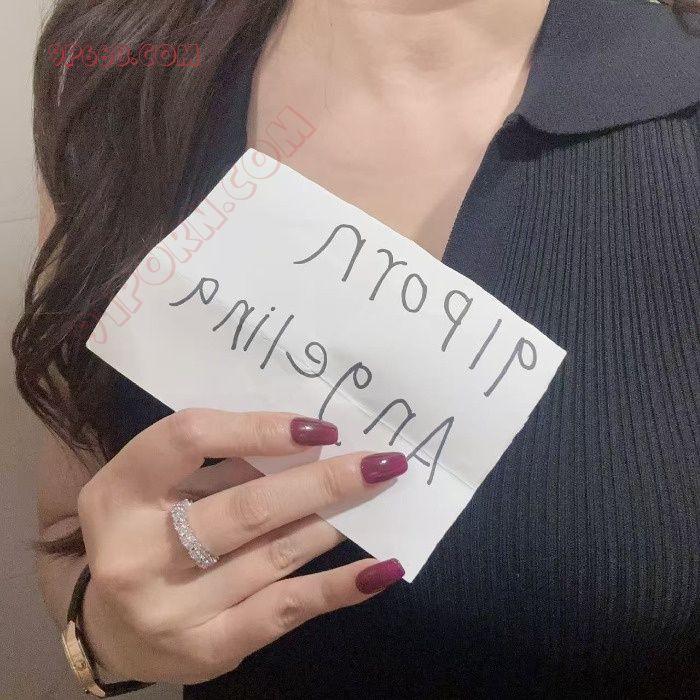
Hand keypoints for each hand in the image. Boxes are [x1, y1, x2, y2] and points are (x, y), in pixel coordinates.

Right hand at [77, 409, 406, 683]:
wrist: (112, 631)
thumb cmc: (144, 535)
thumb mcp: (163, 488)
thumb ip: (223, 464)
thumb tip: (309, 441)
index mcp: (118, 493)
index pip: (190, 439)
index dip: (258, 428)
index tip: (319, 428)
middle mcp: (136, 553)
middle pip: (247, 506)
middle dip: (323, 481)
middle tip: (378, 462)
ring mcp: (171, 609)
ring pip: (275, 554)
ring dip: (334, 521)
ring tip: (378, 495)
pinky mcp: (207, 649)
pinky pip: (286, 609)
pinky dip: (339, 587)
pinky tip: (380, 567)